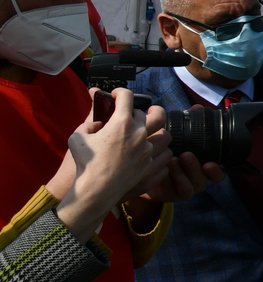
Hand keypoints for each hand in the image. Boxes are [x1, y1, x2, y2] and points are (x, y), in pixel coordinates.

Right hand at [51, 89, 169, 241]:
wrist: (95, 189)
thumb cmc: (85, 163)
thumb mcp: (78, 138)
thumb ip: (88, 124)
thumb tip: (97, 122)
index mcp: (121, 123)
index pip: (127, 96)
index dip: (121, 92)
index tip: (117, 95)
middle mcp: (139, 134)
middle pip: (155, 113)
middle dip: (147, 110)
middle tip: (141, 113)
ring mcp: (148, 151)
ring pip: (166, 134)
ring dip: (160, 132)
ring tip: (153, 133)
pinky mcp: (152, 166)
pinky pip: (166, 155)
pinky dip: (161, 153)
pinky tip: (154, 153)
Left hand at [135, 105, 224, 203]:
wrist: (139, 169)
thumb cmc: (161, 151)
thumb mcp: (174, 138)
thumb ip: (187, 125)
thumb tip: (197, 108)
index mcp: (200, 165)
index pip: (217, 170)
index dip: (217, 169)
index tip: (210, 162)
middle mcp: (196, 178)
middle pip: (207, 178)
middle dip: (197, 167)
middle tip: (186, 154)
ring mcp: (186, 187)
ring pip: (196, 185)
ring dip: (187, 172)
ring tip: (174, 160)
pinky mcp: (173, 194)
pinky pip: (181, 191)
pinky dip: (177, 180)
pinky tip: (167, 169)